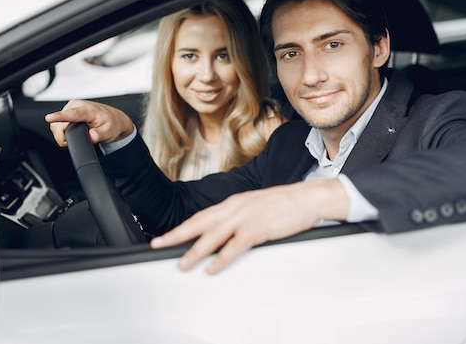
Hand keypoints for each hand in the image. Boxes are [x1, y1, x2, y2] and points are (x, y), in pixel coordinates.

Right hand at [45, 100, 133, 146]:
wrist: (112, 119)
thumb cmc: (111, 124)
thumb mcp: (109, 132)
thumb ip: (99, 135)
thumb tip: (92, 136)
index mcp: (87, 109)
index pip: (70, 114)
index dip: (59, 116)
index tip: (49, 118)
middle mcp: (76, 105)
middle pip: (59, 124)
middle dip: (64, 136)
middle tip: (79, 139)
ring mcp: (70, 108)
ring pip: (56, 125)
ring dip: (62, 134)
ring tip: (78, 134)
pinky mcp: (67, 112)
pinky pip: (57, 124)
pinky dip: (62, 131)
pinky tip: (72, 132)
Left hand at [150, 178, 349, 273]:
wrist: (306, 198)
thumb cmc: (283, 203)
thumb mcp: (254, 206)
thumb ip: (238, 216)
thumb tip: (223, 231)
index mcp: (233, 203)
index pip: (201, 216)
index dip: (183, 227)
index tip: (168, 235)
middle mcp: (234, 208)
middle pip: (198, 224)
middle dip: (177, 235)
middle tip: (159, 244)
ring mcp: (244, 218)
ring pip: (212, 237)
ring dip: (194, 252)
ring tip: (182, 264)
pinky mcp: (257, 229)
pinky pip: (234, 247)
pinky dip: (220, 259)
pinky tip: (211, 268)